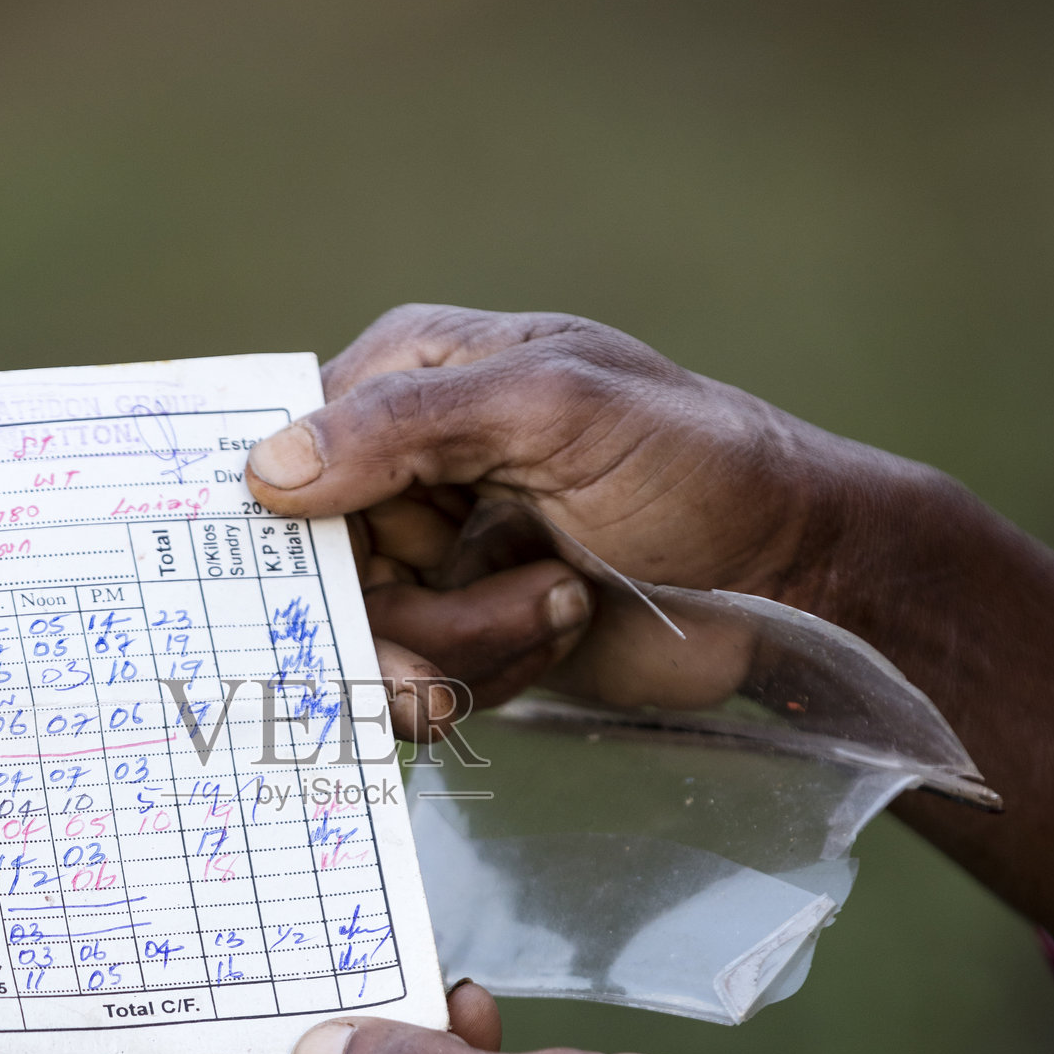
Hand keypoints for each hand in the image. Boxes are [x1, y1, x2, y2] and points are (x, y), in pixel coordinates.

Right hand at [254, 304, 869, 712]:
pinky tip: (558, 625)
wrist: (788, 575)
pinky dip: (488, 668)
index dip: (285, 526)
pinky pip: (424, 673)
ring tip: (557, 603)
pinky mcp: (468, 627)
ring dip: (462, 642)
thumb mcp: (552, 411)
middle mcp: (409, 466)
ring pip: (370, 632)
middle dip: (388, 621)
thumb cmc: (692, 463)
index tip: (296, 594)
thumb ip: (406, 425)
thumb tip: (266, 471)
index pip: (289, 449)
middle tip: (431, 675)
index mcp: (414, 377)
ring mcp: (439, 553)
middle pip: (320, 563)